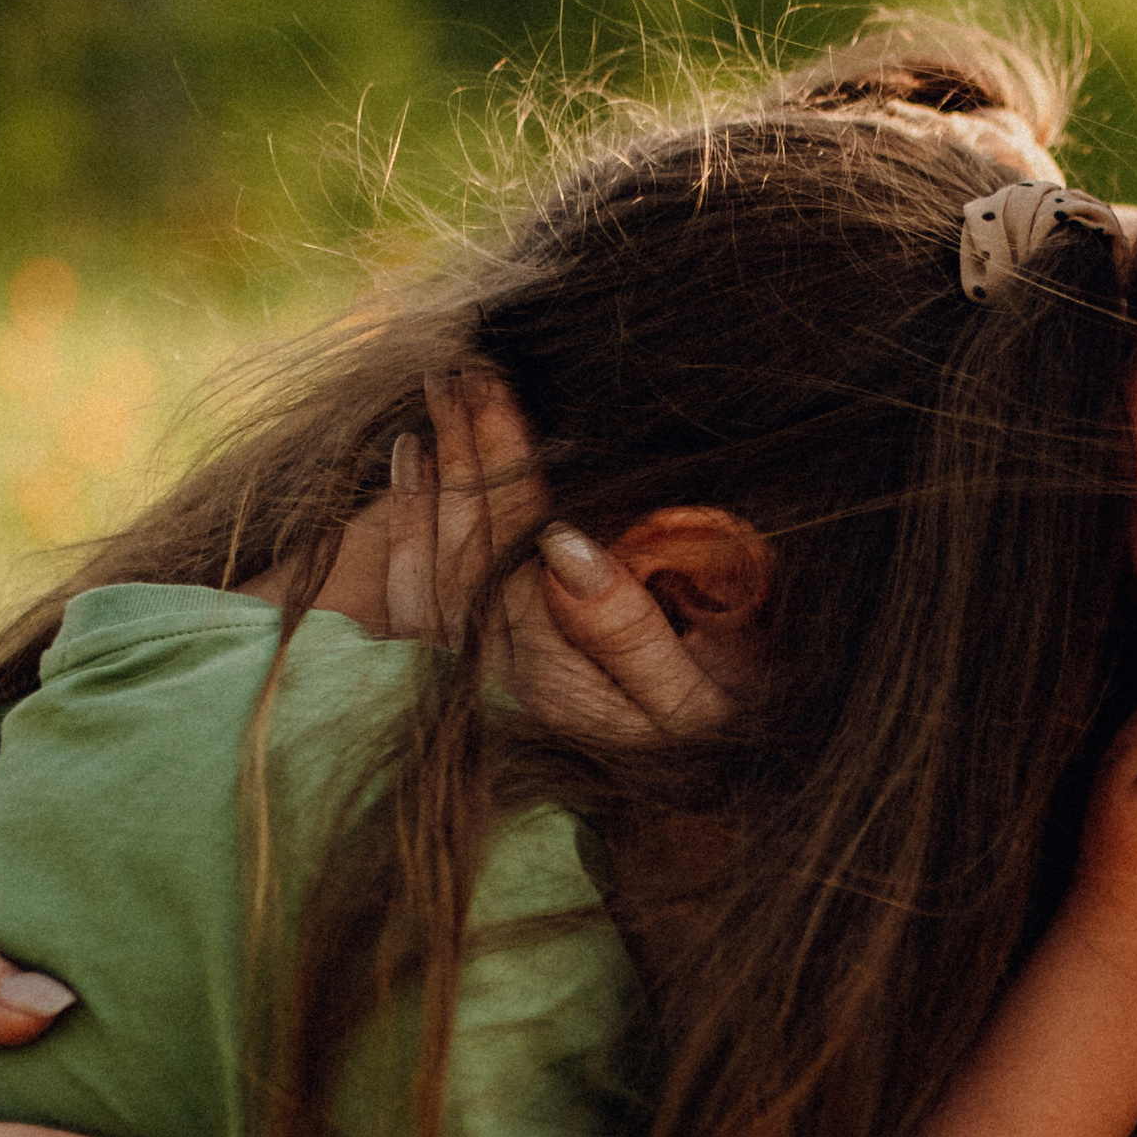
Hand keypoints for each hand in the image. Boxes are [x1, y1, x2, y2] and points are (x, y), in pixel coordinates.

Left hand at [385, 363, 726, 739]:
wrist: (725, 768)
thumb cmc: (727, 726)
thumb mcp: (695, 692)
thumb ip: (628, 627)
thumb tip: (560, 543)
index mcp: (551, 670)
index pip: (511, 544)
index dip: (501, 461)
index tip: (495, 384)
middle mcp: (502, 672)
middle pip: (463, 542)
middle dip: (463, 449)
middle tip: (461, 368)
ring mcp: (486, 670)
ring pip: (434, 559)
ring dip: (436, 474)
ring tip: (439, 397)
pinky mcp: (485, 667)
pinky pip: (420, 589)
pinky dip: (409, 519)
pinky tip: (411, 460)